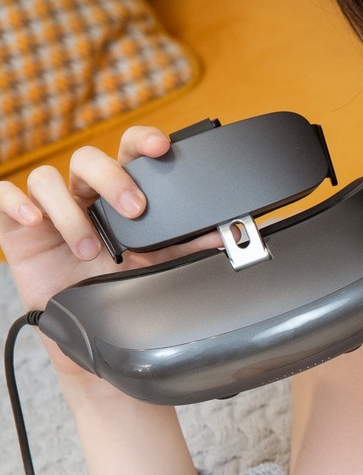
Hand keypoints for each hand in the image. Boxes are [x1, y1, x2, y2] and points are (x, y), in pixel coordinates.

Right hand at [0, 127, 219, 381]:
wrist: (87, 334)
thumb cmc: (121, 288)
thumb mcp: (160, 265)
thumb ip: (190, 244)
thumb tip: (229, 232)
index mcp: (121, 190)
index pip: (129, 149)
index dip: (142, 140)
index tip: (162, 147)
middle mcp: (85, 193)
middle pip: (90, 158)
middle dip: (114, 179)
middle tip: (135, 211)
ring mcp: (49, 208)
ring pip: (48, 178)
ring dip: (70, 211)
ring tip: (90, 248)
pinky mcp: (17, 228)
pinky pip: (4, 195)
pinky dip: (16, 202)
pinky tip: (34, 221)